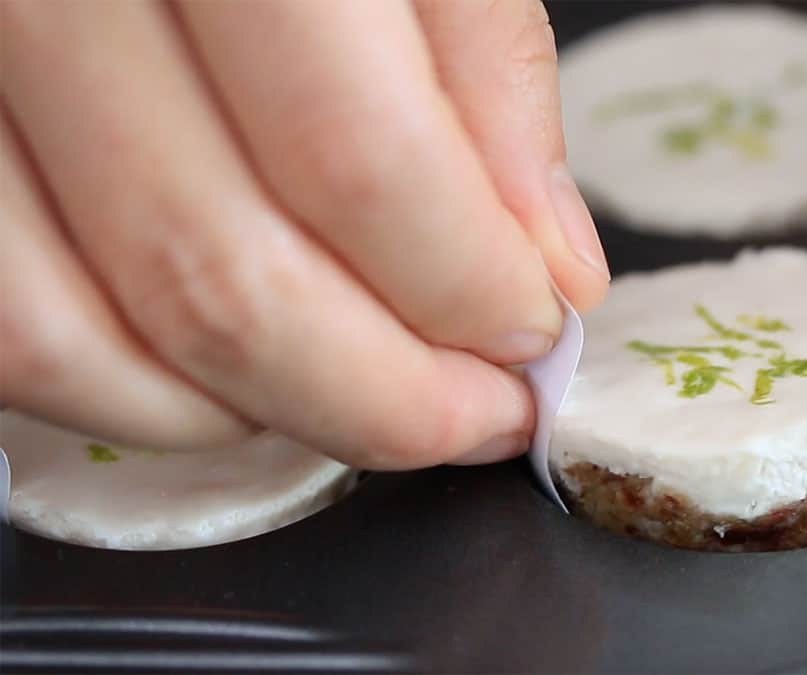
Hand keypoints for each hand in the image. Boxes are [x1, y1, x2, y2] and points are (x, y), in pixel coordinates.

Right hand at [0, 0, 609, 467]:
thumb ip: (490, 76)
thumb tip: (547, 265)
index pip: (353, 157)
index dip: (467, 287)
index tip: (535, 329)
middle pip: (220, 276)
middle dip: (386, 396)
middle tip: (479, 410)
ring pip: (90, 331)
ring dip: (268, 410)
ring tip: (376, 397)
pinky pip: (4, 327)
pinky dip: (135, 399)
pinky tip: (238, 384)